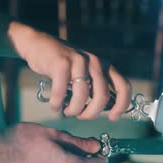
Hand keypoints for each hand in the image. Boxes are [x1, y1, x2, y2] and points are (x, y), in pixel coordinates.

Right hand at [0, 123, 107, 162]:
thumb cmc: (20, 141)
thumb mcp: (54, 135)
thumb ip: (79, 143)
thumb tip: (96, 146)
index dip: (102, 155)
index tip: (96, 145)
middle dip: (82, 154)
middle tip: (69, 140)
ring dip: (67, 158)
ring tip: (50, 145)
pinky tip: (42, 154)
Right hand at [7, 21, 130, 120]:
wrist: (38, 45)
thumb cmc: (65, 67)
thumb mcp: (87, 75)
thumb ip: (97, 89)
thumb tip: (107, 110)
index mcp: (106, 67)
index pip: (124, 87)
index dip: (121, 106)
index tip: (112, 118)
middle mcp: (96, 62)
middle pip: (103, 96)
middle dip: (92, 113)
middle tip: (82, 117)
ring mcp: (79, 61)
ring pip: (83, 95)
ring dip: (74, 109)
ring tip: (67, 112)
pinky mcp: (61, 62)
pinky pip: (62, 90)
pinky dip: (58, 103)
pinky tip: (55, 106)